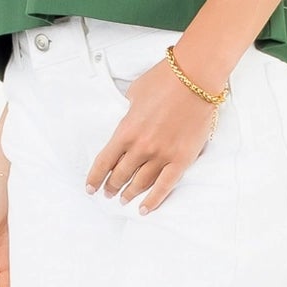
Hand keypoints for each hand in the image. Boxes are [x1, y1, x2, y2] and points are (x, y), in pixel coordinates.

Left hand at [84, 58, 218, 213]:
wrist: (195, 77)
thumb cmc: (165, 79)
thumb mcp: (135, 93)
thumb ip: (129, 112)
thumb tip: (130, 120)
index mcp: (126, 130)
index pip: (104, 162)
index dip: (95, 177)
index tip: (91, 187)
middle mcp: (141, 147)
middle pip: (121, 174)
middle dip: (112, 186)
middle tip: (108, 192)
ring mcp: (162, 154)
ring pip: (141, 183)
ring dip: (129, 193)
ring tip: (124, 199)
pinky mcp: (182, 158)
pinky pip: (165, 186)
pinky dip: (154, 200)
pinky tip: (145, 209)